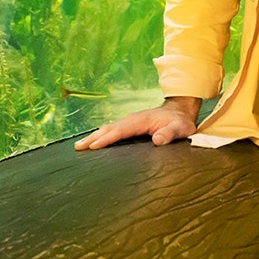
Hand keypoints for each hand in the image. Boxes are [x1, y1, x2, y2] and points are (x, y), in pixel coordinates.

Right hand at [74, 97, 198, 149]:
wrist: (179, 110)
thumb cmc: (180, 122)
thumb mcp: (180, 128)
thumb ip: (170, 134)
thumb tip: (157, 140)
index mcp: (140, 121)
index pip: (120, 130)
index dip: (107, 138)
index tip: (93, 146)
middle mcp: (132, 119)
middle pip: (108, 128)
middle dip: (93, 138)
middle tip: (78, 148)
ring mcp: (129, 121)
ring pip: (108, 128)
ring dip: (94, 136)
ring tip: (80, 146)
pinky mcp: (129, 125)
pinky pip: (112, 130)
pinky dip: (101, 135)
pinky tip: (94, 142)